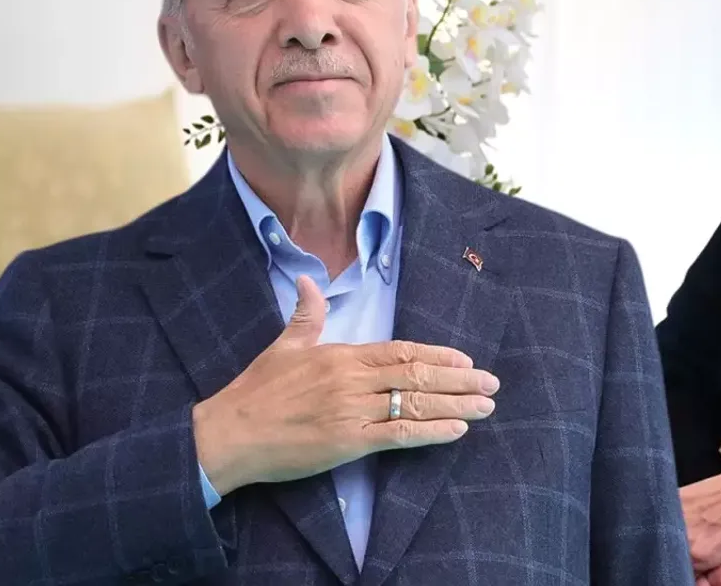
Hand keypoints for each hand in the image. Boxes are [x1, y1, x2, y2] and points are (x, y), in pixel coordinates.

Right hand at [193, 275, 499, 495]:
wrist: (229, 434)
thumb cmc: (256, 391)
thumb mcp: (283, 346)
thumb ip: (306, 314)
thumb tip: (307, 278)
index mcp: (341, 356)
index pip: (401, 350)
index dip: (437, 355)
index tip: (466, 360)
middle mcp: (352, 381)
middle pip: (417, 376)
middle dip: (459, 380)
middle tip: (492, 384)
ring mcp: (352, 412)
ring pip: (415, 404)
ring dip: (456, 405)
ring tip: (485, 407)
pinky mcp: (348, 443)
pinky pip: (399, 435)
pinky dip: (431, 432)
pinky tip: (456, 432)